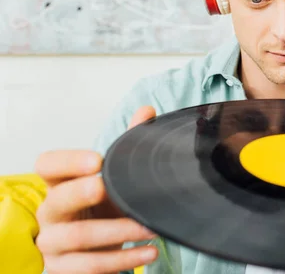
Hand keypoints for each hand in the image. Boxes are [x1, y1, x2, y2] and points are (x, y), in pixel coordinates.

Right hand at [35, 106, 158, 273]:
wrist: (95, 249)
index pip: (47, 165)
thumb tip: (147, 112)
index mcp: (59, 183)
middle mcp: (50, 212)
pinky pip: (90, 266)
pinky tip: (149, 252)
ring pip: (79, 238)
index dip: (68, 161)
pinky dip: (123, 260)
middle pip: (58, 200)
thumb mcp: (114, 178)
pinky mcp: (63, 269)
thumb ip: (128, 146)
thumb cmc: (102, 208)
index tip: (97, 160)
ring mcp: (53, 243)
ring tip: (151, 228)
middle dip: (83, 193)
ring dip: (119, 232)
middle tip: (106, 187)